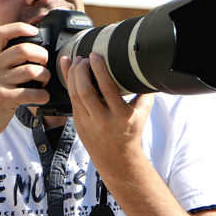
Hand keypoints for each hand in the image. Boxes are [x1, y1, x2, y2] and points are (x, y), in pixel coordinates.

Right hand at [0, 23, 50, 158]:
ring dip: (45, 75)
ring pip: (31, 71)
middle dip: (41, 55)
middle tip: (44, 63)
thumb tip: (31, 47)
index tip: (35, 31)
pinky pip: (31, 92)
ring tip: (44, 81)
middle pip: (23, 50)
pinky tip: (42, 97)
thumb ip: (2, 59)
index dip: (21, 28)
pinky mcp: (2, 98)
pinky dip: (42, 95)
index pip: (2, 32)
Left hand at [60, 52, 153, 181]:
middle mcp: (102, 120)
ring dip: (72, 75)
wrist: (117, 160)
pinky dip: (68, 83)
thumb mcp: (142, 113)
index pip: (107, 88)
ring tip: (76, 61)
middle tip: (83, 57)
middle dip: (81, 70)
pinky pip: (70, 100)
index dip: (99, 69)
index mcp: (121, 116)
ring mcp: (87, 123)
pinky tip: (68, 71)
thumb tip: (147, 70)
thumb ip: (145, 92)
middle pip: (85, 91)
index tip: (95, 55)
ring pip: (74, 95)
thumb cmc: (131, 132)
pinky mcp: (77, 124)